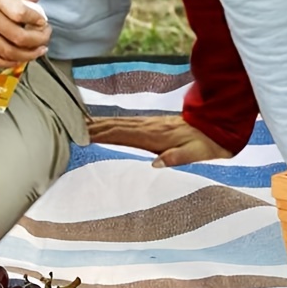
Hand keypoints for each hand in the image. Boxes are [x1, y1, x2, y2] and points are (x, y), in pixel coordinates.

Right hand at [0, 0, 50, 66]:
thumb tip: (33, 0)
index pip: (21, 12)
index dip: (38, 19)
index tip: (43, 20)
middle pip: (18, 35)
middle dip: (38, 40)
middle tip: (45, 38)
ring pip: (6, 51)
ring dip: (27, 55)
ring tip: (37, 52)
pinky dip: (5, 62)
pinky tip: (14, 59)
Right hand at [87, 115, 233, 167]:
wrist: (217, 126)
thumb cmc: (206, 143)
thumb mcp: (197, 153)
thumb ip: (178, 157)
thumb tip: (157, 164)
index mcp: (156, 136)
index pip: (122, 134)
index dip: (102, 134)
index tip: (82, 135)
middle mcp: (149, 127)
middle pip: (115, 125)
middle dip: (93, 127)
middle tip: (69, 127)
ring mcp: (149, 124)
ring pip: (118, 123)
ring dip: (99, 124)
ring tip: (79, 125)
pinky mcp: (152, 125)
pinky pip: (126, 124)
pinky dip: (111, 124)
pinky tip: (104, 126)